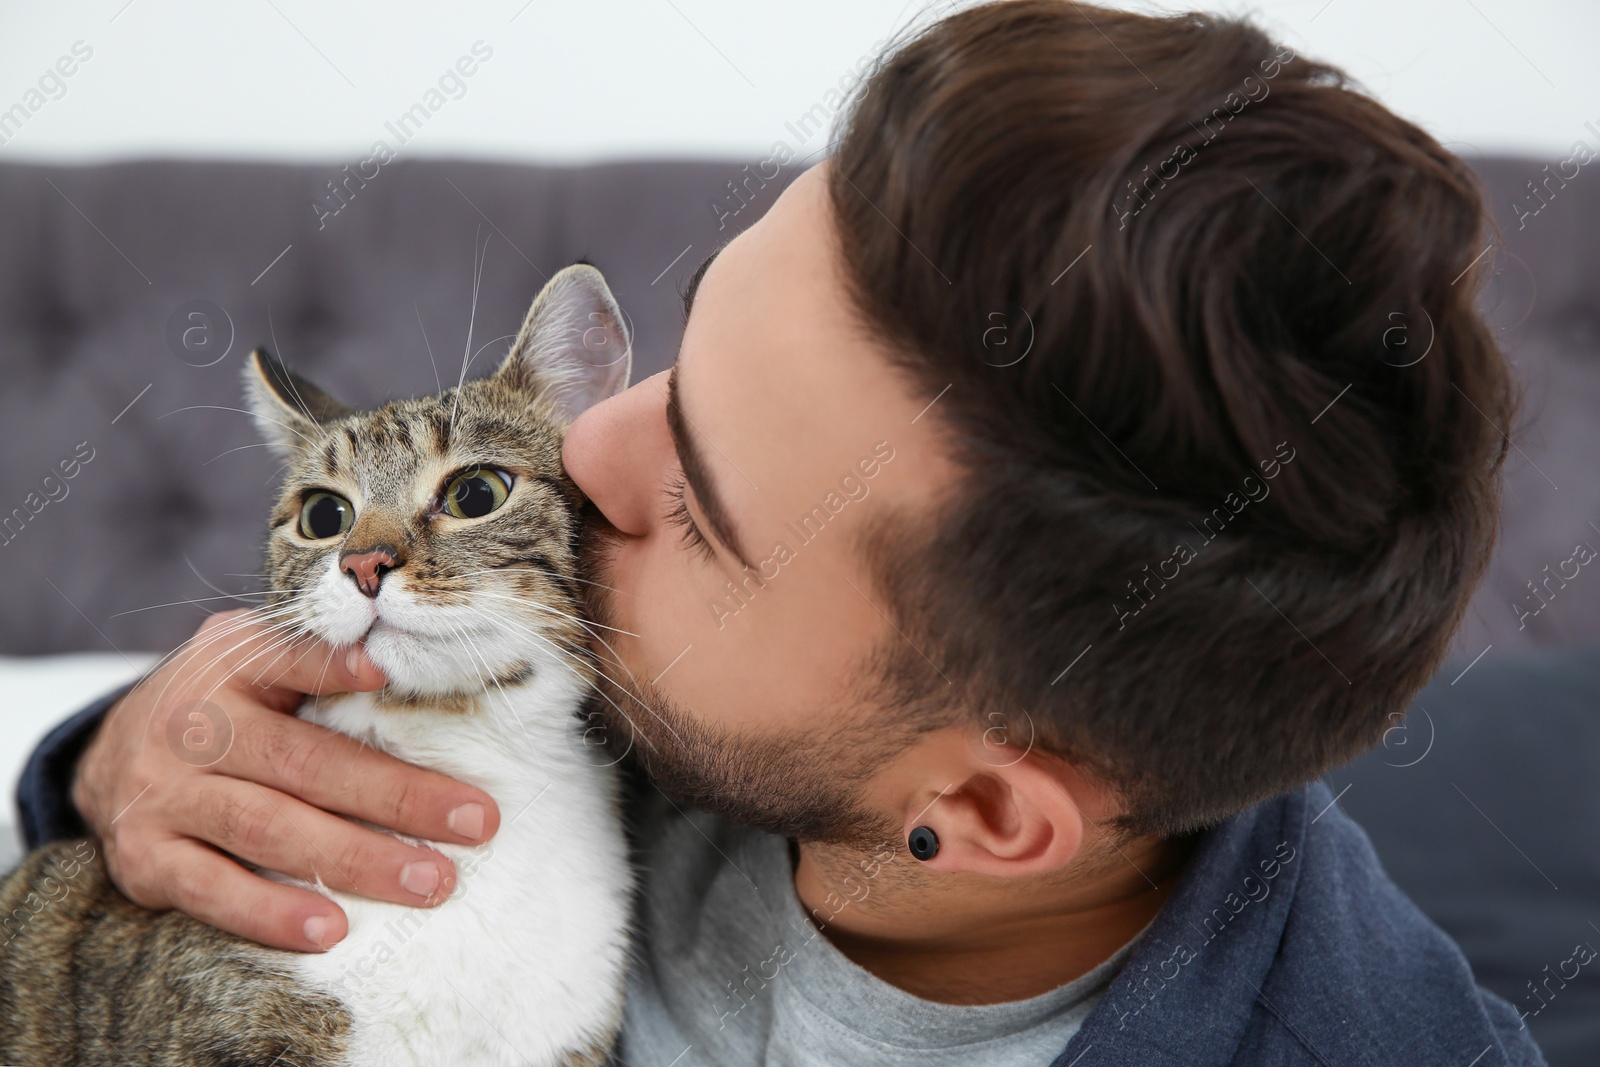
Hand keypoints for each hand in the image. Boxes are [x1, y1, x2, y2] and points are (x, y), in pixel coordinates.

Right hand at [71, 608, 500, 951]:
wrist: (108, 758)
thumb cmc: (223, 706)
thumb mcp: (257, 660)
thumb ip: (321, 661)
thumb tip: (407, 666)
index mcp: (229, 663)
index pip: (288, 657)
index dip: (334, 665)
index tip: (388, 672)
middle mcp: (191, 726)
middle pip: (303, 762)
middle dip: (396, 796)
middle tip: (474, 823)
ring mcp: (163, 795)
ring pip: (268, 829)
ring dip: (356, 860)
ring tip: (428, 881)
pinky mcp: (145, 860)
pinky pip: (214, 891)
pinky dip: (272, 913)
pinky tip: (331, 930)